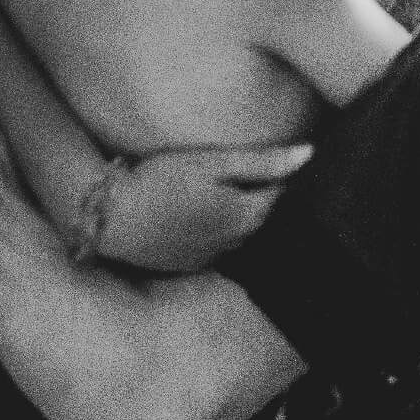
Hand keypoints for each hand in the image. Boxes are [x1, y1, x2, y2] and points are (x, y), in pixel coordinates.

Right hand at [101, 141, 314, 272]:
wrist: (109, 216)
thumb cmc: (161, 180)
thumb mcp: (212, 162)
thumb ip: (262, 161)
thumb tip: (309, 154)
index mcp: (246, 217)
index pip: (280, 194)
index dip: (278, 174)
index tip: (270, 158)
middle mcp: (235, 244)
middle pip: (260, 216)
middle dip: (259, 195)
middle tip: (244, 170)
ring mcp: (210, 257)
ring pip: (238, 234)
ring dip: (236, 215)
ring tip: (216, 191)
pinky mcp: (187, 264)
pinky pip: (213, 246)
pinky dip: (212, 231)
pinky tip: (192, 214)